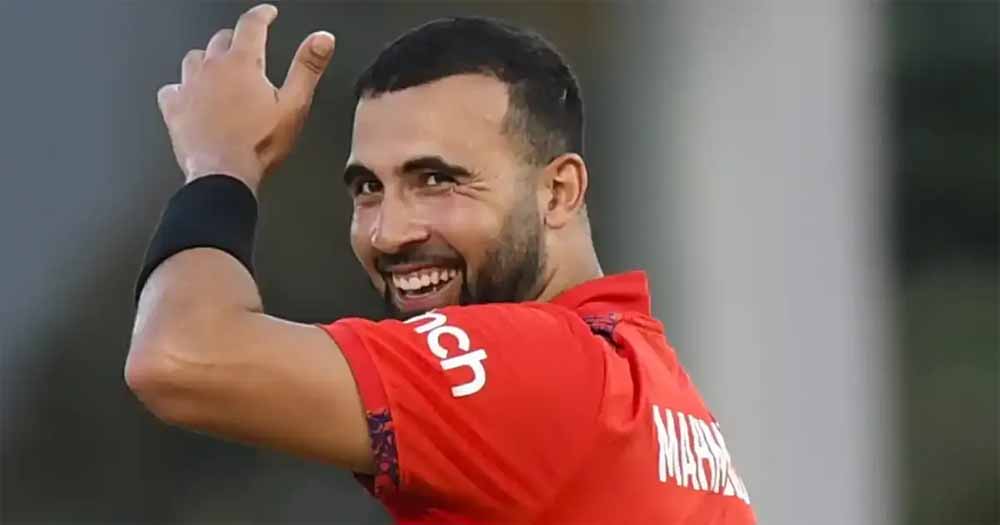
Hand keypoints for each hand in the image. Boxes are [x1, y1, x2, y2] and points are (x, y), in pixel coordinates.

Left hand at [157, 4, 334, 192]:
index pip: (251, 24)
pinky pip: (172, 88)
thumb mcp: (294, 105)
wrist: (223, 175)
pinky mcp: (174, 108)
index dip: (262, 15)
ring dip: (207, 60)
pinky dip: (183, 88)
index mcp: (242, 63)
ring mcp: (189, 86)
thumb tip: (322, 39)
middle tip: (247, 46)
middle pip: (221, 39)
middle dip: (236, 39)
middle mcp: (211, 68)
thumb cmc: (258, 145)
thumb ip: (307, 68)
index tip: (267, 13)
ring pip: (194, 58)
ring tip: (219, 70)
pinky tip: (190, 96)